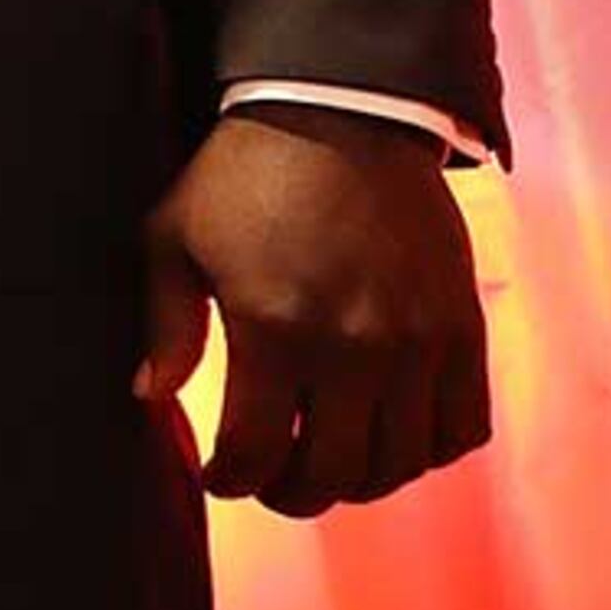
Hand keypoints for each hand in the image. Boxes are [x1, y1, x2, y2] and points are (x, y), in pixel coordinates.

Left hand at [137, 103, 488, 515]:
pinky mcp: (463, 328)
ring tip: (325, 460)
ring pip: (400, 464)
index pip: (254, 454)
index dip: (231, 481)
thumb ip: (163, 326)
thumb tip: (147, 397)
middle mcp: (354, 347)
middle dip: (291, 495)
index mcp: (274, 330)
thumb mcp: (173, 238)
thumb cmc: (242, 176)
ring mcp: (417, 342)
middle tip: (271, 482)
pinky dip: (428, 450)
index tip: (220, 477)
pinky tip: (390, 433)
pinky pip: (463, 428)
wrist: (341, 114)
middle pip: (332, 475)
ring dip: (358, 480)